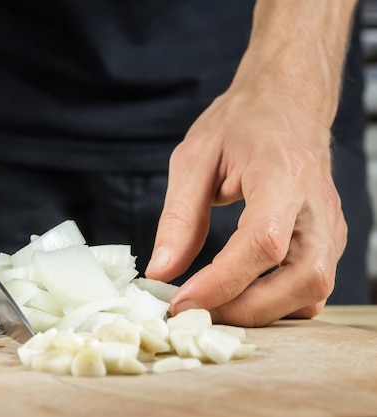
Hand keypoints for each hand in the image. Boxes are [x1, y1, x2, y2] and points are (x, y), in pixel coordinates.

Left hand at [145, 83, 346, 326]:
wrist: (286, 104)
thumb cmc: (240, 125)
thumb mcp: (194, 159)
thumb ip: (178, 218)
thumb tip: (161, 271)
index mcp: (282, 175)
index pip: (263, 242)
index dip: (223, 281)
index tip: (181, 299)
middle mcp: (318, 205)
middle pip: (301, 278)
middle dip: (245, 308)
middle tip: (194, 311)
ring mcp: (331, 224)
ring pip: (313, 291)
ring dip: (261, 312)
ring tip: (213, 306)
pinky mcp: (330, 239)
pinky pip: (312, 288)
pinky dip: (278, 303)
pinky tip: (241, 295)